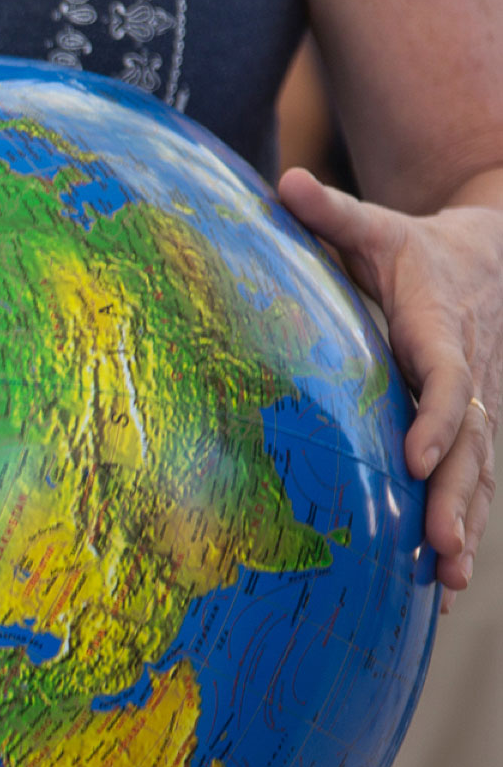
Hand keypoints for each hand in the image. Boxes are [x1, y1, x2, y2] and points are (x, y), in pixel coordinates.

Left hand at [277, 168, 502, 598]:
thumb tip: (284, 181)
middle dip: (454, 495)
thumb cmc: (412, 247)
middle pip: (467, 443)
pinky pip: (469, 484)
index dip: (436, 416)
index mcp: (442, 328)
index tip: (416, 455)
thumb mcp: (373, 225)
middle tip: (440, 546)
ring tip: (446, 581)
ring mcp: (474, 408)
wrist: (484, 257)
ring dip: (463, 525)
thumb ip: (330, 211)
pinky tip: (442, 584)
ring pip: (474, 473)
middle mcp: (468, 376)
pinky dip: (461, 528)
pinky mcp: (467, 431)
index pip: (446, 377)